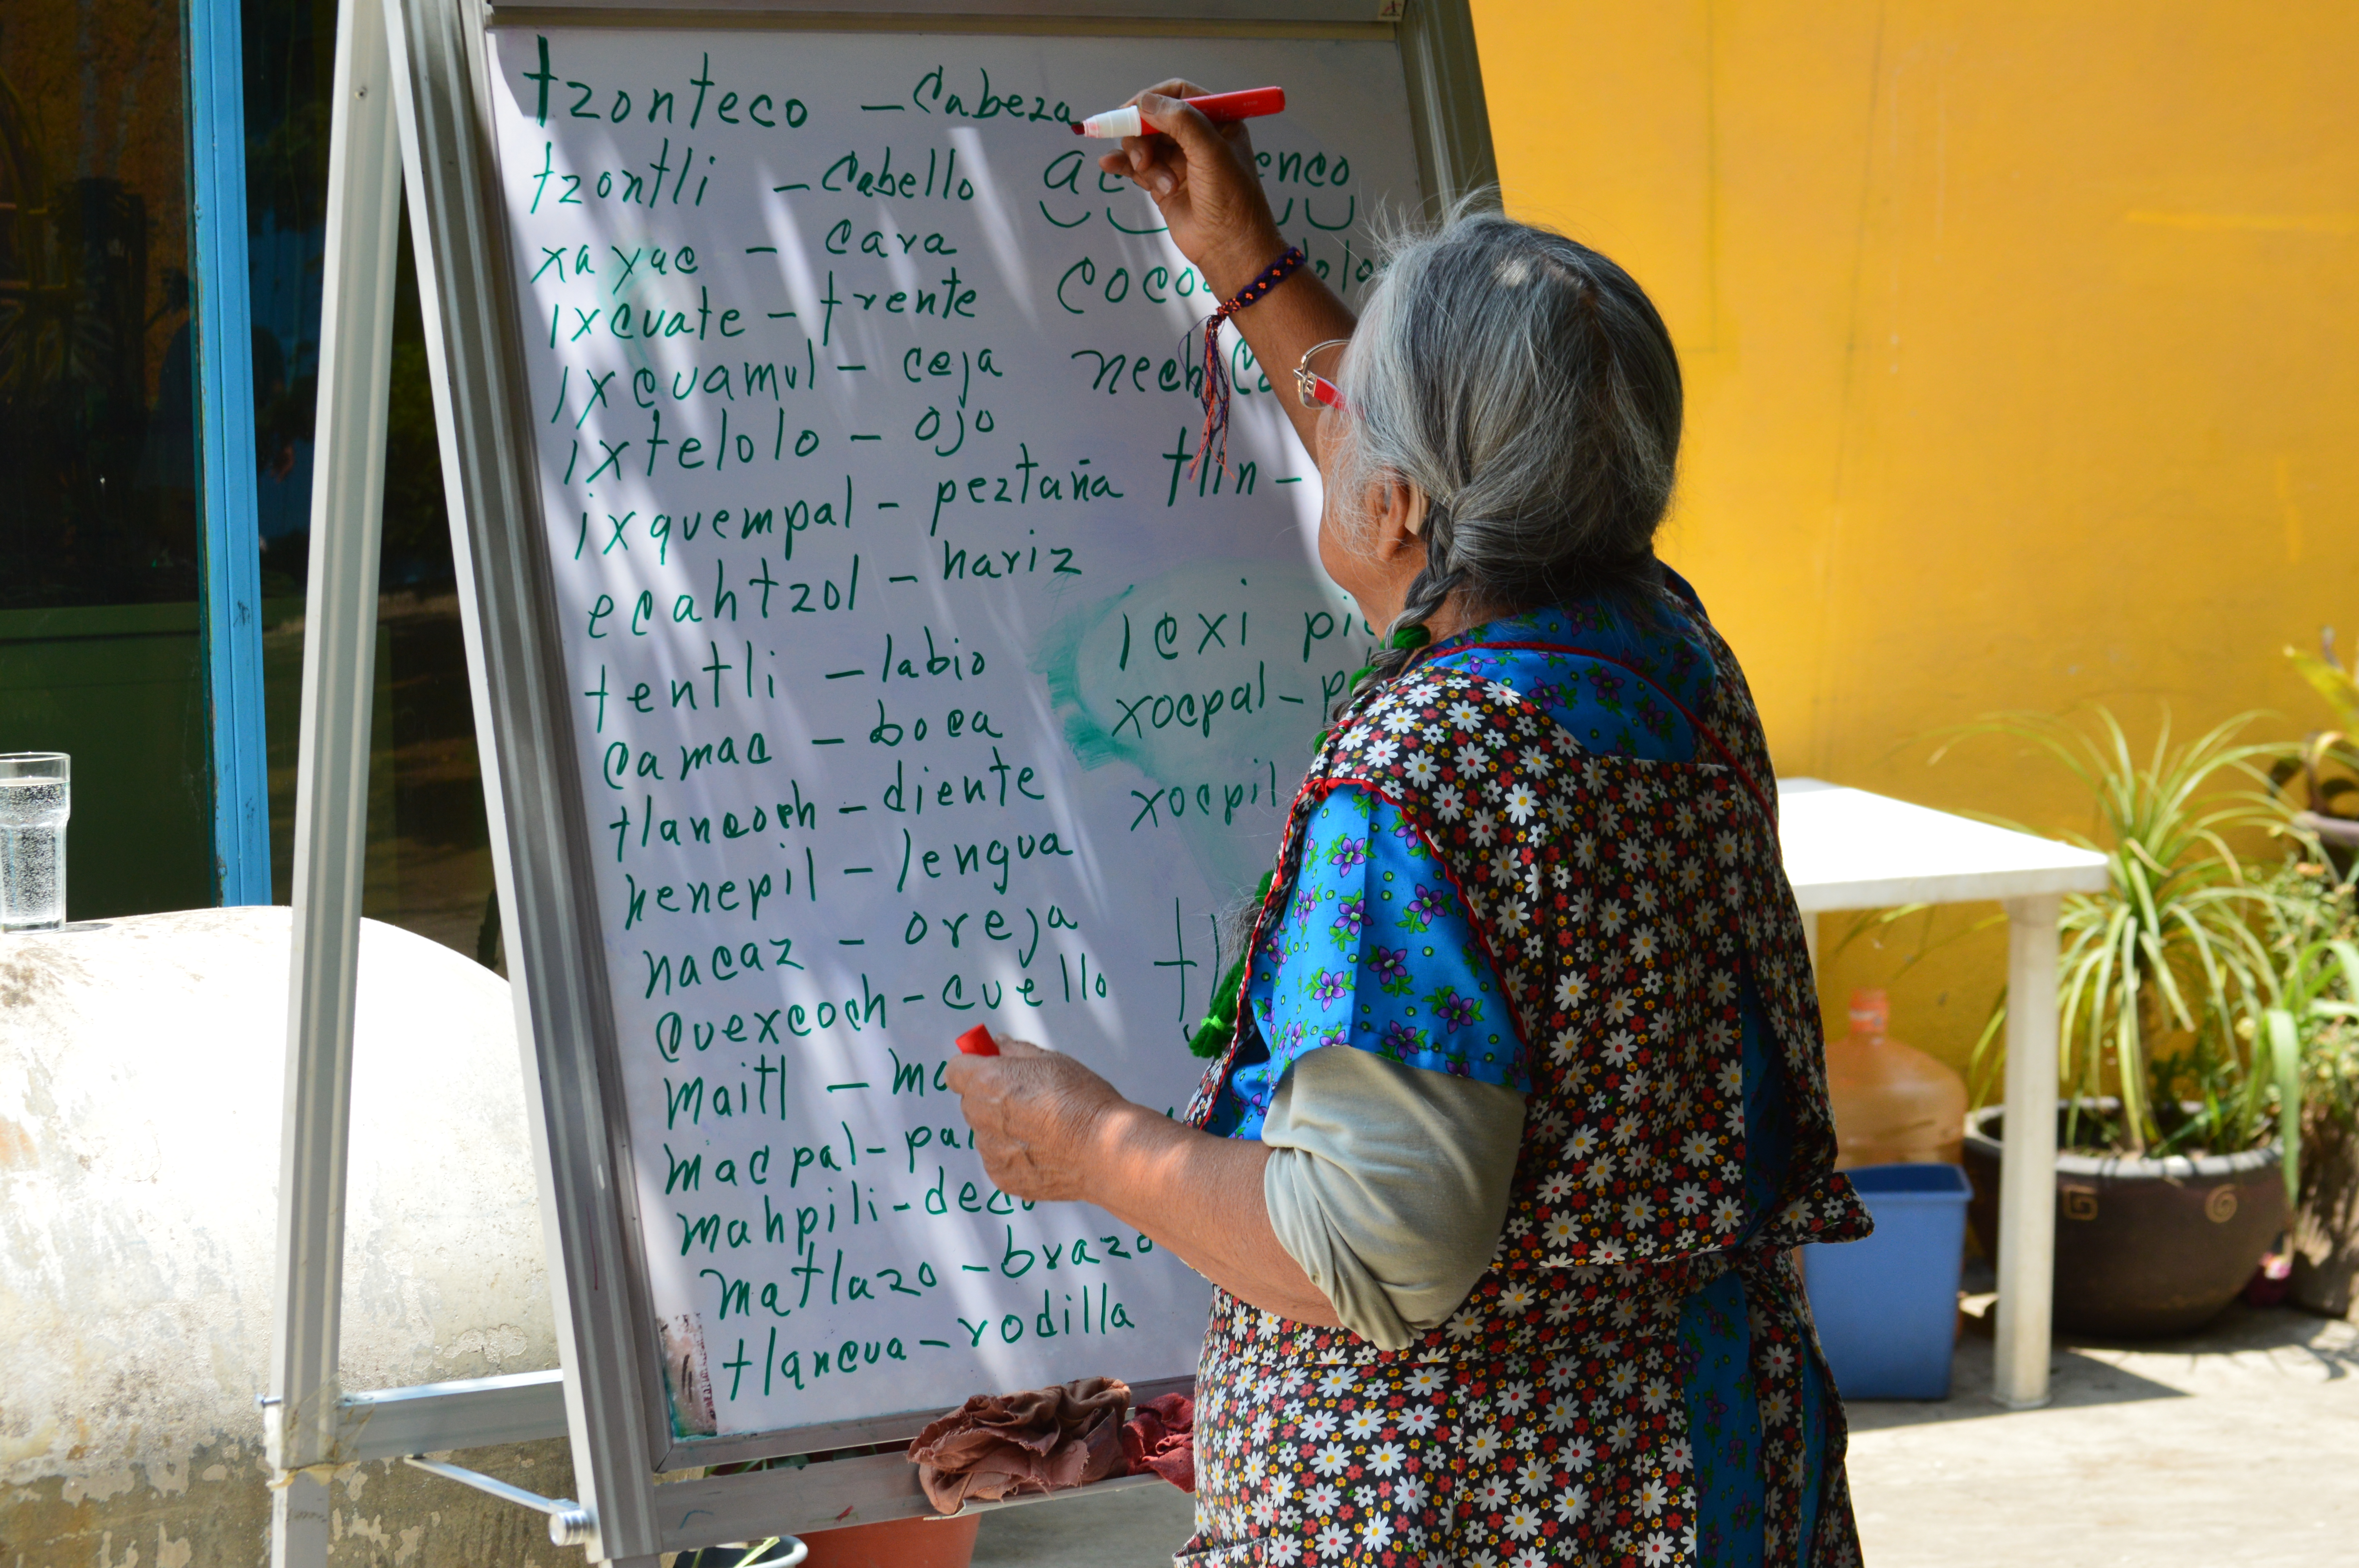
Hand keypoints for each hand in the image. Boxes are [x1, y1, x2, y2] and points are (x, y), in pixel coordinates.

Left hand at [944, 1034, 1131, 1202]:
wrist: (1104, 1151)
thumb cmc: (1083, 1101)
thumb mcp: (1052, 1060)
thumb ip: (1015, 1051)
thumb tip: (997, 1044)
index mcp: (987, 1081)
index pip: (955, 1070)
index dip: (973, 1065)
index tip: (991, 1065)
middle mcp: (981, 1117)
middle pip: (971, 1101)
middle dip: (990, 1096)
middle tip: (1027, 1097)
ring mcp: (990, 1151)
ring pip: (986, 1132)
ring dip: (1003, 1127)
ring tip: (1044, 1127)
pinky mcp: (1002, 1177)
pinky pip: (999, 1158)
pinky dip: (1014, 1153)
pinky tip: (1044, 1149)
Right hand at [1097, 80, 1287, 297]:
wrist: (1229, 248)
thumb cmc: (1231, 199)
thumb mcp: (1211, 151)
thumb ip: (1181, 121)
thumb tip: (1145, 101)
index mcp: (1217, 121)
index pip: (1178, 94)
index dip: (1153, 99)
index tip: (1133, 111)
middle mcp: (1196, 137)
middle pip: (1154, 118)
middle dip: (1143, 135)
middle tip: (1143, 158)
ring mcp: (1178, 160)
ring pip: (1143, 143)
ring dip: (1141, 160)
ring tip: (1157, 183)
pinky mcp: (1162, 182)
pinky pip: (1135, 166)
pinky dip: (1121, 165)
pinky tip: (1108, 165)